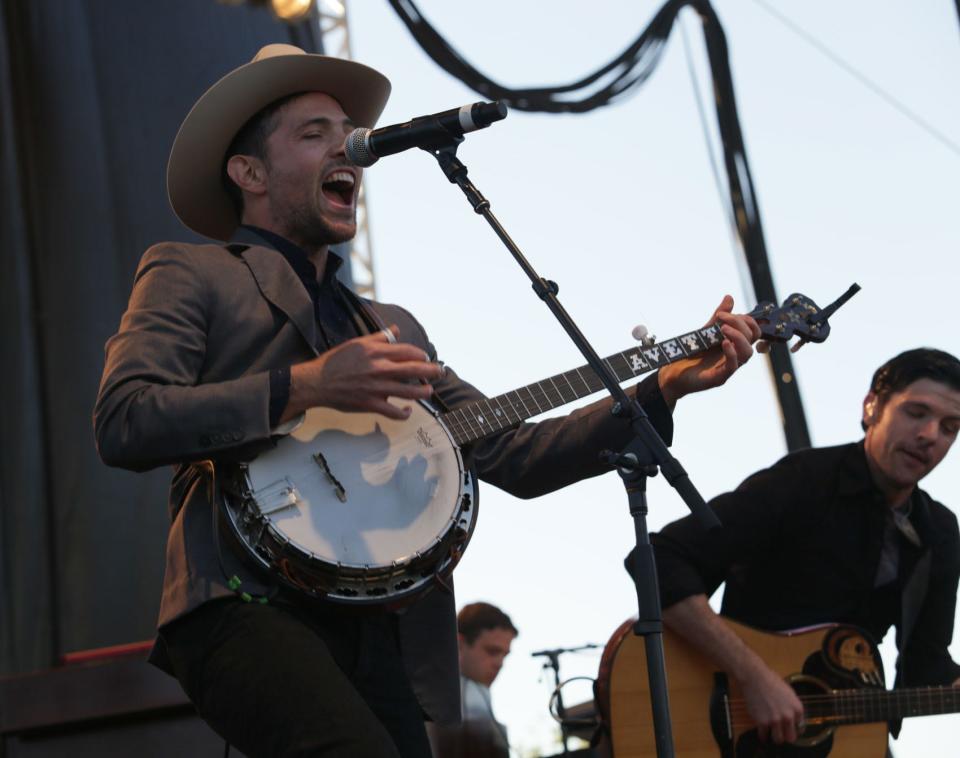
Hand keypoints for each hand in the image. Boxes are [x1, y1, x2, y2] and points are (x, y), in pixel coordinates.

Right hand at [281, 325, 441, 421]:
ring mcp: (376, 388)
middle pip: (413, 369)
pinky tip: (408, 411)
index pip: (407, 351)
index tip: (426, 357)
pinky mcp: (370, 404)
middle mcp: (379, 369)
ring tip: (429, 391)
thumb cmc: (336, 362)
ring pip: (408, 391)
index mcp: (376, 352)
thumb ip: (379, 338)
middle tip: (441, 372)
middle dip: (431, 371)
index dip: (421, 354)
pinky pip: (393, 412)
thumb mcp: (357, 344)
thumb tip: (395, 330)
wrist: (317, 382)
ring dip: (422, 392)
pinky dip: (404, 414)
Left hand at [657, 295, 759, 407]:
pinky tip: (724, 343)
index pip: (753, 331)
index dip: (745, 320)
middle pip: (752, 339)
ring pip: (747, 353)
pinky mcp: (719, 378)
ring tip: (724, 329)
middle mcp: (735, 356)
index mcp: (735, 344)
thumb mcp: (705, 331)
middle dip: (740, 324)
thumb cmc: (692, 353)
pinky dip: (731, 353)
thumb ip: (719, 317)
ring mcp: (728, 368)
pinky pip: (732, 366)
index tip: (724, 313)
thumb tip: (729, 297)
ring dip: (738, 337)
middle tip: (722, 318)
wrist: (673, 372)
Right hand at [739, 663, 804, 743]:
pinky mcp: (761, 722)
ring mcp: (775, 720)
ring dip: (774, 737)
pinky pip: (764, 736)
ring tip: (771, 733)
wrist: (754, 677)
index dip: (793, 728)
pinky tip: (762, 732)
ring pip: (778, 740)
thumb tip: (793, 718)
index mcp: (797, 708)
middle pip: (791, 737)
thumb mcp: (789, 692)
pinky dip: (762, 736)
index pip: (800, 727)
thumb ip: (792, 707)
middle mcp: (788, 716)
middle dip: (786, 736)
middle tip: (780, 732)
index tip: (788, 727)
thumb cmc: (771, 680)